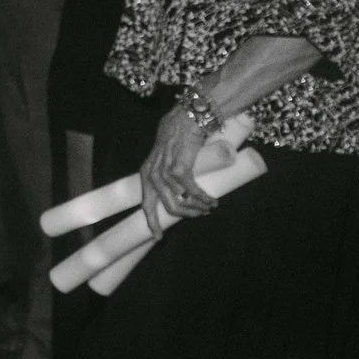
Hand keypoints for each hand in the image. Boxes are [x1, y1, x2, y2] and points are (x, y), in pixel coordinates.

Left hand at [140, 104, 217, 231]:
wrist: (186, 119)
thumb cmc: (178, 140)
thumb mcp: (166, 160)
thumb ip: (168, 177)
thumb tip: (181, 197)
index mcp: (146, 174)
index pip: (145, 203)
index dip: (151, 222)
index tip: (158, 238)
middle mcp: (151, 174)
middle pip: (165, 207)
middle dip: (184, 215)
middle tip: (200, 215)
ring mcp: (164, 171)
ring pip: (180, 201)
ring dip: (197, 207)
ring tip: (210, 206)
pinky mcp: (180, 167)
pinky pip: (192, 191)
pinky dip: (203, 198)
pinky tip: (212, 201)